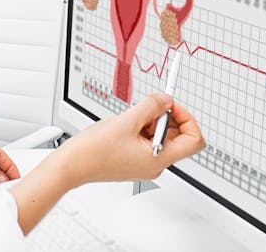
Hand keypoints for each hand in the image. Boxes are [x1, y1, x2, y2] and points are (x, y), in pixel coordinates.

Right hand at [8, 93, 203, 233]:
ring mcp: (144, 163)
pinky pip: (146, 140)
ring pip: (159, 136)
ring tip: (129, 119)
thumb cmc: (93, 152)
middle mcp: (155, 164)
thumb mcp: (126, 120)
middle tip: (147, 107)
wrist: (71, 166)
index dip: (186, 117)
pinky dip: (139, 128)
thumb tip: (166, 99)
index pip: (193, 140)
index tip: (171, 105)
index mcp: (159, 159)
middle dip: (164, 116)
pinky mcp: (133, 159)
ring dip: (149, 121)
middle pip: (176, 136)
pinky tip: (123, 126)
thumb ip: (151, 106)